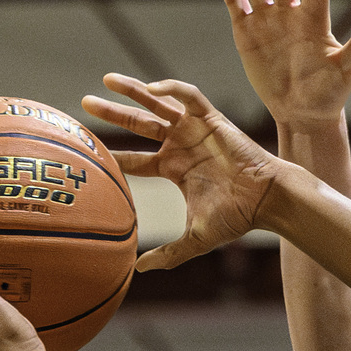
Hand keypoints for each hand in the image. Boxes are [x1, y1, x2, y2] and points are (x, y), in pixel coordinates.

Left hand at [83, 76, 281, 271]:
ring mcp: (195, 130)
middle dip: (113, 113)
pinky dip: (171, 88)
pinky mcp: (212, 118)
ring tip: (107, 79)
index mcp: (174, 169)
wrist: (265, 200)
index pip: (135, 159)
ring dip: (133, 91)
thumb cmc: (236, 217)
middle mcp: (181, 146)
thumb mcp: (195, 239)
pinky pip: (189, 96)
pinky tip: (151, 89)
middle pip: (139, 124)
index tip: (90, 149)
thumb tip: (138, 271)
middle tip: (85, 103)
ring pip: (158, 104)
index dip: (113, 154)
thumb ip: (168, 254)